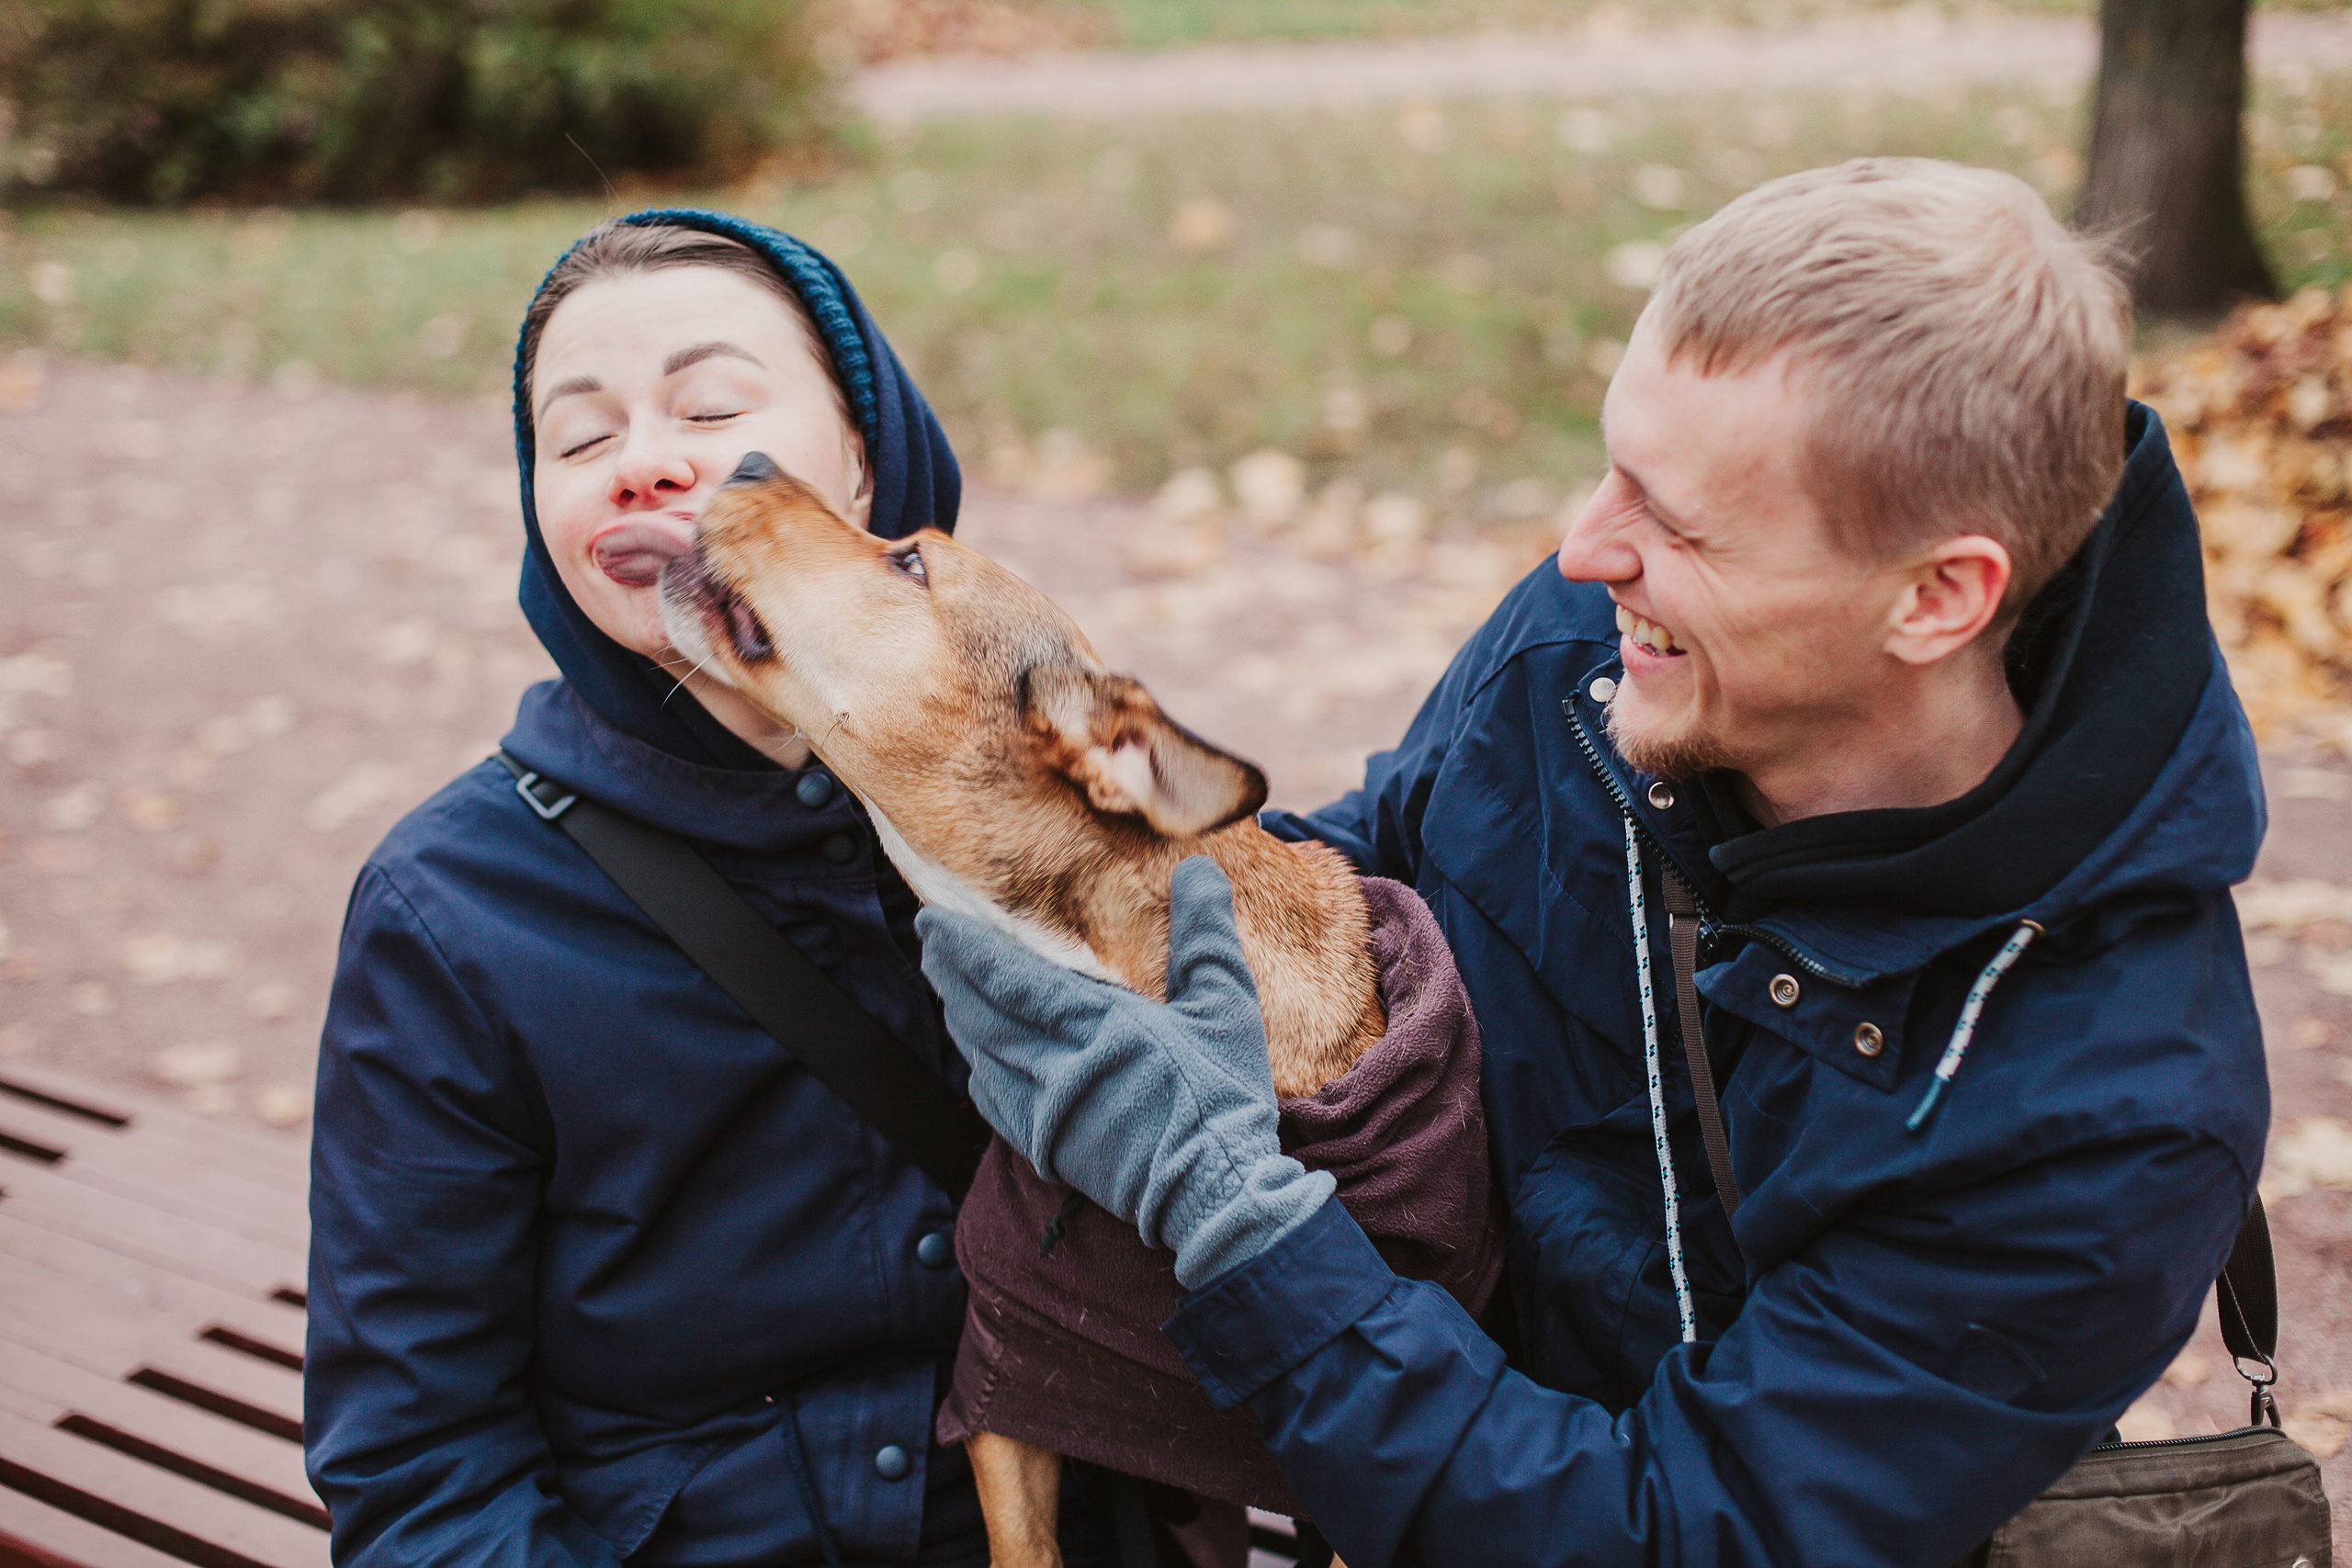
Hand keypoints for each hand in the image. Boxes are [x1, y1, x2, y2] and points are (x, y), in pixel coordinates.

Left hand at [918, 857, 1333, 1288]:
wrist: (1214, 1195)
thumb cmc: (1223, 1098)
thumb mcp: (1226, 1007)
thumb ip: (1205, 934)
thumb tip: (1198, 869)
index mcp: (1098, 1026)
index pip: (1009, 978)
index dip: (965, 948)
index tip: (934, 921)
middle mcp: (1058, 1068)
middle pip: (980, 1014)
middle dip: (949, 974)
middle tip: (930, 942)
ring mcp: (1045, 1113)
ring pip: (981, 1056)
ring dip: (959, 1018)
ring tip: (948, 988)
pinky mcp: (1046, 1149)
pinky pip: (992, 1102)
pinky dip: (977, 1070)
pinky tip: (978, 1058)